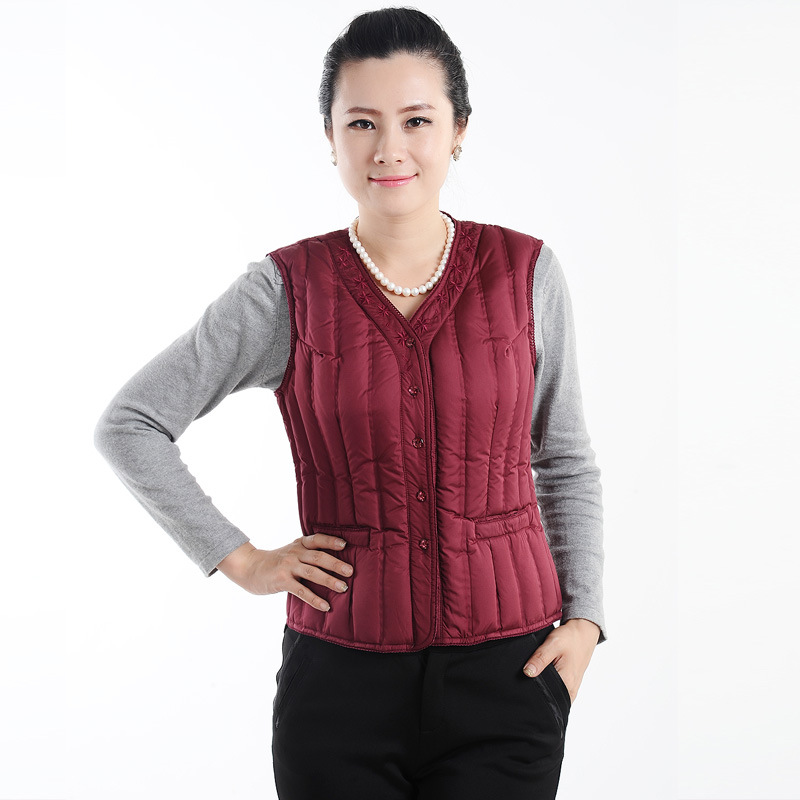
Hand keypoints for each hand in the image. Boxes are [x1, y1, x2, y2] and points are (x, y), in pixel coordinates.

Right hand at [216, 535, 353, 611]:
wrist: (249, 567)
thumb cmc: (275, 562)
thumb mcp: (291, 552)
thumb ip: (307, 554)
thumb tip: (333, 562)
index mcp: (299, 544)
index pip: (317, 539)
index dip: (331, 541)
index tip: (345, 545)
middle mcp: (294, 553)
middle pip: (319, 557)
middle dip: (336, 564)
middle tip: (350, 571)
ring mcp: (288, 566)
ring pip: (312, 572)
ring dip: (329, 580)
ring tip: (343, 588)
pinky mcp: (282, 580)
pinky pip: (301, 591)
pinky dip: (314, 599)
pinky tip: (325, 606)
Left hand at [521, 618, 599, 704]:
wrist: (584, 634)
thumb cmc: (570, 638)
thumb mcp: (553, 644)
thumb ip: (540, 659)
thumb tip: (527, 672)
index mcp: (566, 683)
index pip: (544, 695)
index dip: (531, 689)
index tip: (523, 681)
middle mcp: (570, 691)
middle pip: (547, 697)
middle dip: (536, 689)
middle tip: (527, 676)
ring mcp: (571, 690)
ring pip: (551, 695)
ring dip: (543, 686)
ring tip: (536, 674)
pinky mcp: (570, 686)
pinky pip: (556, 691)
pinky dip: (549, 684)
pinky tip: (543, 674)